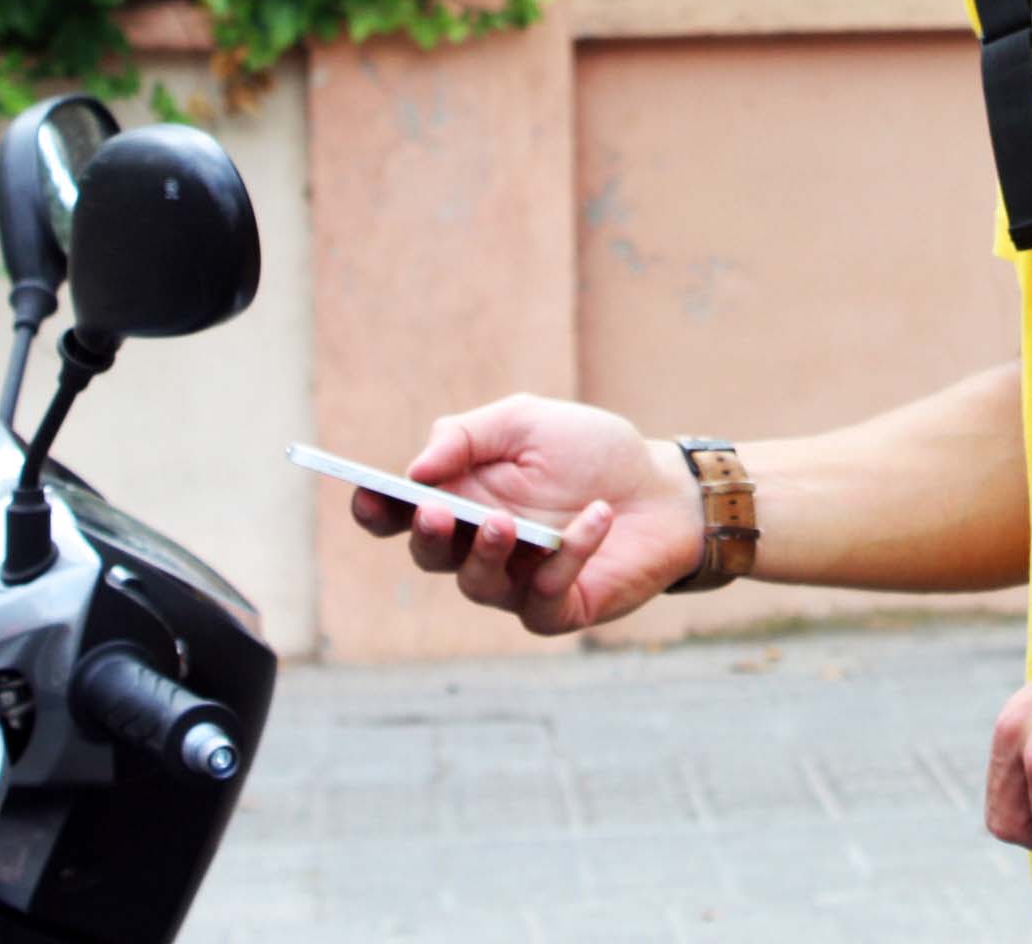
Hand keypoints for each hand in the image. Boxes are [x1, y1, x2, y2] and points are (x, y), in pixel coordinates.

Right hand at [346, 394, 700, 635]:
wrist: (664, 489)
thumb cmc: (592, 453)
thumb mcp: (529, 422)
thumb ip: (469, 435)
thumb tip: (417, 468)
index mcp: (461, 498)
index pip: (399, 514)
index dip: (376, 509)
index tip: (367, 493)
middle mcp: (478, 546)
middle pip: (429, 555)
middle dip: (426, 534)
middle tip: (436, 510)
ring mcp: (516, 583)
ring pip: (477, 584)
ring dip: (487, 552)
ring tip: (506, 520)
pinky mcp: (557, 609)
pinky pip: (545, 596)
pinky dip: (567, 556)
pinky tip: (596, 516)